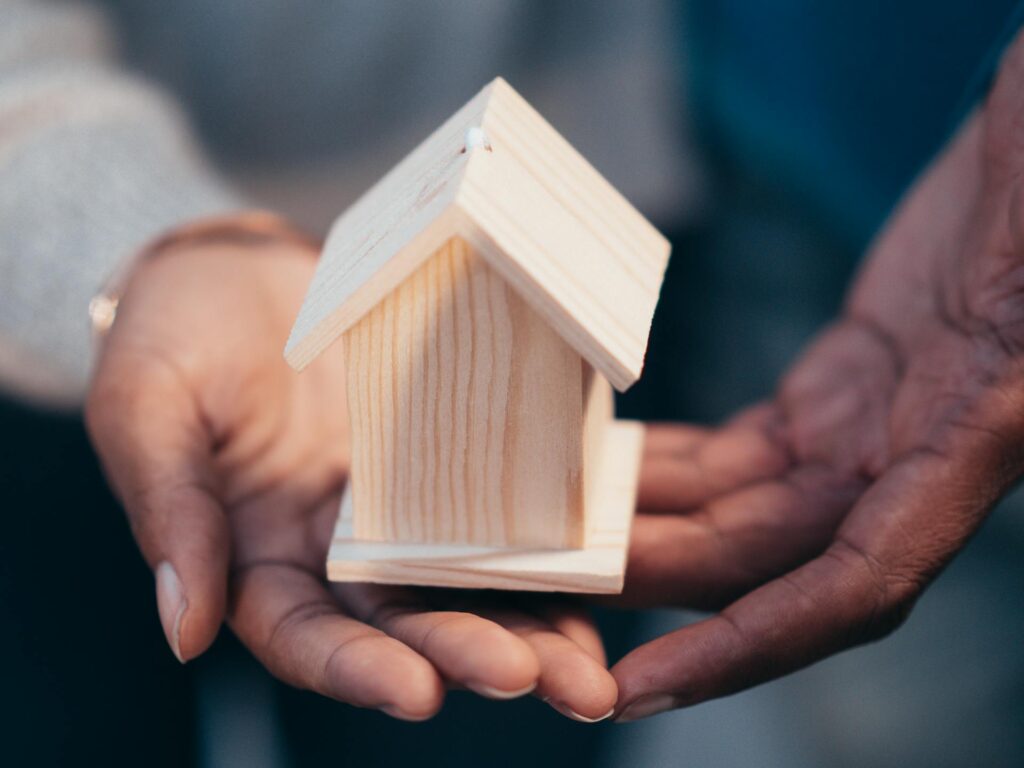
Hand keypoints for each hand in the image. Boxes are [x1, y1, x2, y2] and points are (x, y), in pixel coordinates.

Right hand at [86, 234, 615, 721]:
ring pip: (461, 585)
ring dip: (526, 629)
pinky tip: (593, 576)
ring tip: (587, 670)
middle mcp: (333, 553)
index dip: (359, 670)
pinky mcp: (443, 462)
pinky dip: (542, 552)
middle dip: (467, 656)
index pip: (307, 637)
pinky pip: (495, 513)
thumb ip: (167, 512)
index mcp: (256, 560)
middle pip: (403, 626)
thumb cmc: (172, 334)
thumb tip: (184, 632)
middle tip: (537, 680)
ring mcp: (394, 511)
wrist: (235, 273)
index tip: (419, 693)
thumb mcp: (145, 409)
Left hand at [610, 32, 1023, 720]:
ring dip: (641, 529)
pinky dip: (668, 471)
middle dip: (646, 579)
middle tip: (537, 582)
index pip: (851, 587)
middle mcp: (908, 463)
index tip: (646, 684)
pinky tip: (603, 471)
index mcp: (970, 446)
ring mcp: (863, 431)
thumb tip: (959, 384)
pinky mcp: (831, 395)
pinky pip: (735, 454)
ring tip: (543, 534)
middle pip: (756, 556)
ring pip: (734, 509)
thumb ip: (1010, 321)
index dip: (750, 644)